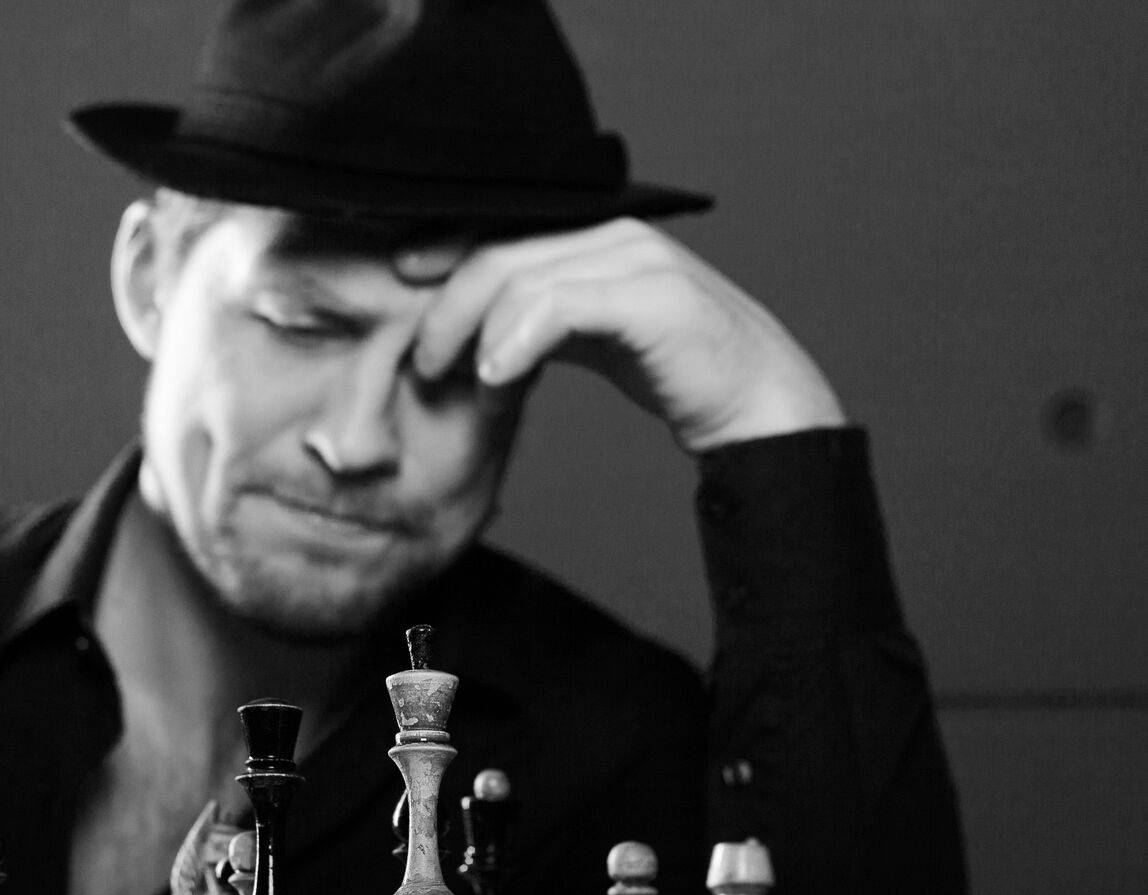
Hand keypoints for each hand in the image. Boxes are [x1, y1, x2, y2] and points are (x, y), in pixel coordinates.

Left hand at [408, 219, 845, 451]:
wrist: (757, 403)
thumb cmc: (678, 371)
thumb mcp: (596, 338)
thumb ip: (544, 321)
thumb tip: (481, 333)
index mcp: (600, 235)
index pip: (506, 225)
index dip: (447, 243)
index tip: (403, 275)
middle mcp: (616, 234)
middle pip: (501, 252)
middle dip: (445, 306)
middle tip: (421, 358)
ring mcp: (636, 260)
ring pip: (520, 279)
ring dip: (472, 333)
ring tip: (451, 377)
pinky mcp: (651, 298)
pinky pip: (559, 308)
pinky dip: (515, 342)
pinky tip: (493, 376)